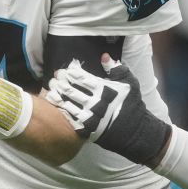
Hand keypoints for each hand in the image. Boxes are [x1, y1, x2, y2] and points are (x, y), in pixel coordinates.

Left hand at [46, 55, 170, 165]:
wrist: (136, 133)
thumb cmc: (133, 105)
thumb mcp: (130, 84)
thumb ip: (117, 69)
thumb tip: (104, 56)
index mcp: (105, 90)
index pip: (83, 78)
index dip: (71, 73)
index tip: (64, 70)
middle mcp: (96, 103)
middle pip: (72, 90)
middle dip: (61, 83)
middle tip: (54, 78)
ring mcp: (91, 118)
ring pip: (69, 104)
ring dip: (58, 96)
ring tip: (51, 90)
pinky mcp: (88, 130)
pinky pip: (71, 119)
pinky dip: (62, 112)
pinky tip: (56, 107)